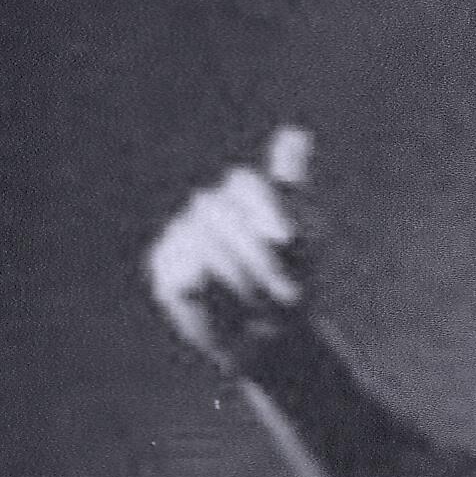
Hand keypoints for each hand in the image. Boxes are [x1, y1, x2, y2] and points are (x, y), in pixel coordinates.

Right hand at [146, 127, 319, 370]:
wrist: (272, 344)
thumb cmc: (293, 289)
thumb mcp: (308, 244)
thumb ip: (294, 191)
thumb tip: (296, 132)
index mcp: (248, 197)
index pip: (247, 185)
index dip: (265, 207)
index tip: (287, 239)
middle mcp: (214, 209)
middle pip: (221, 210)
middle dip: (257, 254)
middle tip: (286, 293)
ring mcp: (186, 232)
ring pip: (201, 239)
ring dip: (238, 276)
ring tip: (264, 306)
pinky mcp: (167, 263)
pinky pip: (181, 267)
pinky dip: (211, 288)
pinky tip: (230, 305)